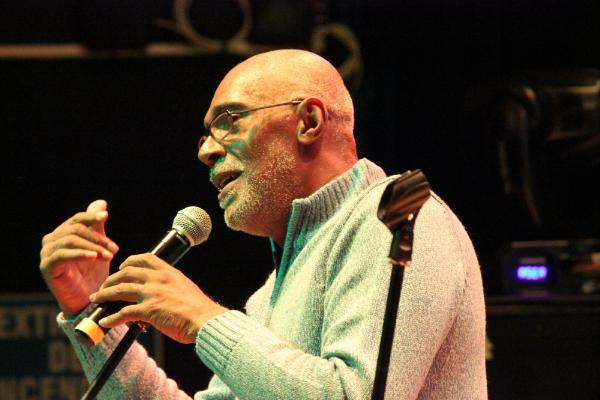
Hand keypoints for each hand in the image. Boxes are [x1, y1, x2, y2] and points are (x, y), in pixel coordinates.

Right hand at [39, 200, 118, 315]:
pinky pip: (62, 255)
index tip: (106, 216)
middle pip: (75, 229)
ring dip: (93, 246)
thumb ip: (97, 225)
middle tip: (114, 248)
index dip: (91, 217)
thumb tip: (101, 203)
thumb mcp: (98, 246)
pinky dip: (80, 253)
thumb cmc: (92, 273)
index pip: (77, 219)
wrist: (87, 299)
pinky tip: (93, 256)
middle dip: (97, 237)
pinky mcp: (46, 267)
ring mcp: (47, 254)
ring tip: (109, 256)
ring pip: (70, 240)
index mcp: (62, 233)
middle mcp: (51, 241)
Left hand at [89, 253, 227, 343]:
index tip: (122, 267)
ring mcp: (152, 293)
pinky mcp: (149, 310)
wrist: (205, 320)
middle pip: (127, 272)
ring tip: (97, 299)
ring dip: (105, 295)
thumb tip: (162, 293)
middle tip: (104, 287)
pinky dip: (112, 318)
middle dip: (111, 279)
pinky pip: (124, 313)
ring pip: (120, 289)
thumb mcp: (185, 288)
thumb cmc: (199, 309)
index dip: (129, 261)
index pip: (145, 258)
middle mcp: (159, 279)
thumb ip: (171, 286)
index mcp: (169, 272)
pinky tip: (106, 322)